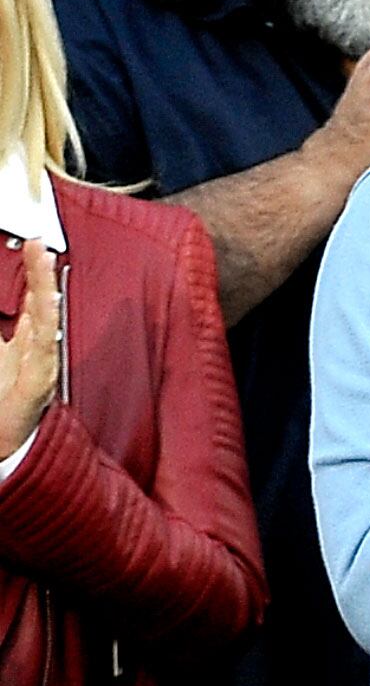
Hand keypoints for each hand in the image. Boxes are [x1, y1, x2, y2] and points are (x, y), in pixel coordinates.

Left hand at [0, 241, 58, 459]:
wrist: (8, 443)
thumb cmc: (3, 404)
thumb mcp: (0, 356)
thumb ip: (3, 330)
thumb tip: (9, 309)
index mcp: (26, 340)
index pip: (33, 298)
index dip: (34, 271)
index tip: (33, 243)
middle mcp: (36, 346)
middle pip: (42, 301)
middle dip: (41, 271)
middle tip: (38, 243)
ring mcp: (41, 361)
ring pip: (46, 317)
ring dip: (46, 288)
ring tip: (44, 260)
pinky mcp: (41, 379)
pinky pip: (46, 345)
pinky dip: (49, 322)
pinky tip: (49, 302)